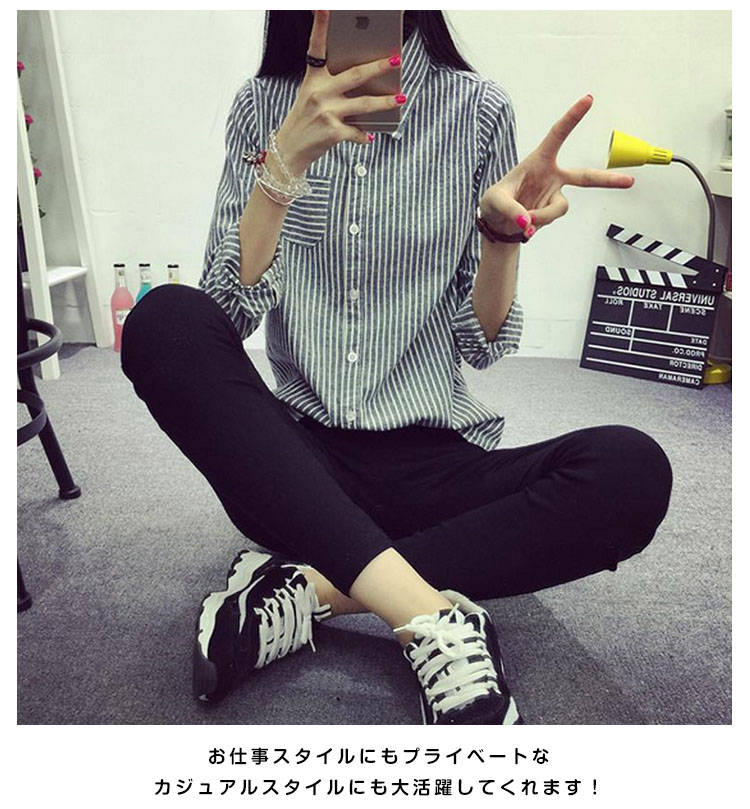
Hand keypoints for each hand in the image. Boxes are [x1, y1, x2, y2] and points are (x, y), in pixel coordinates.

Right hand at [276, 10, 404, 174]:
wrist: (289, 150)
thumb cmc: (305, 119)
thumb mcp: (311, 96)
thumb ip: (333, 85)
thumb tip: (366, 81)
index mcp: (313, 78)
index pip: (316, 47)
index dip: (321, 26)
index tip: (325, 7)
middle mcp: (319, 92)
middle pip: (356, 75)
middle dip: (379, 67)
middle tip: (396, 59)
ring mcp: (327, 113)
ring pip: (365, 104)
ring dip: (386, 101)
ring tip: (401, 97)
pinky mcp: (333, 133)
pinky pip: (358, 131)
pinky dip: (365, 135)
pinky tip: (371, 135)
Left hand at [479, 95, 634, 238]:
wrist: (496, 224)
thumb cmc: (494, 203)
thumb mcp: (495, 202)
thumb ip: (512, 210)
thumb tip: (528, 223)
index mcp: (538, 160)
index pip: (558, 135)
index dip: (573, 118)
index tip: (589, 99)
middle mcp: (551, 175)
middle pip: (585, 176)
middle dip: (607, 180)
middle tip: (629, 181)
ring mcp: (554, 194)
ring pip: (560, 207)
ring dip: (542, 216)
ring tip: (523, 221)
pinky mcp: (552, 210)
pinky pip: (551, 218)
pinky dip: (538, 223)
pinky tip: (526, 226)